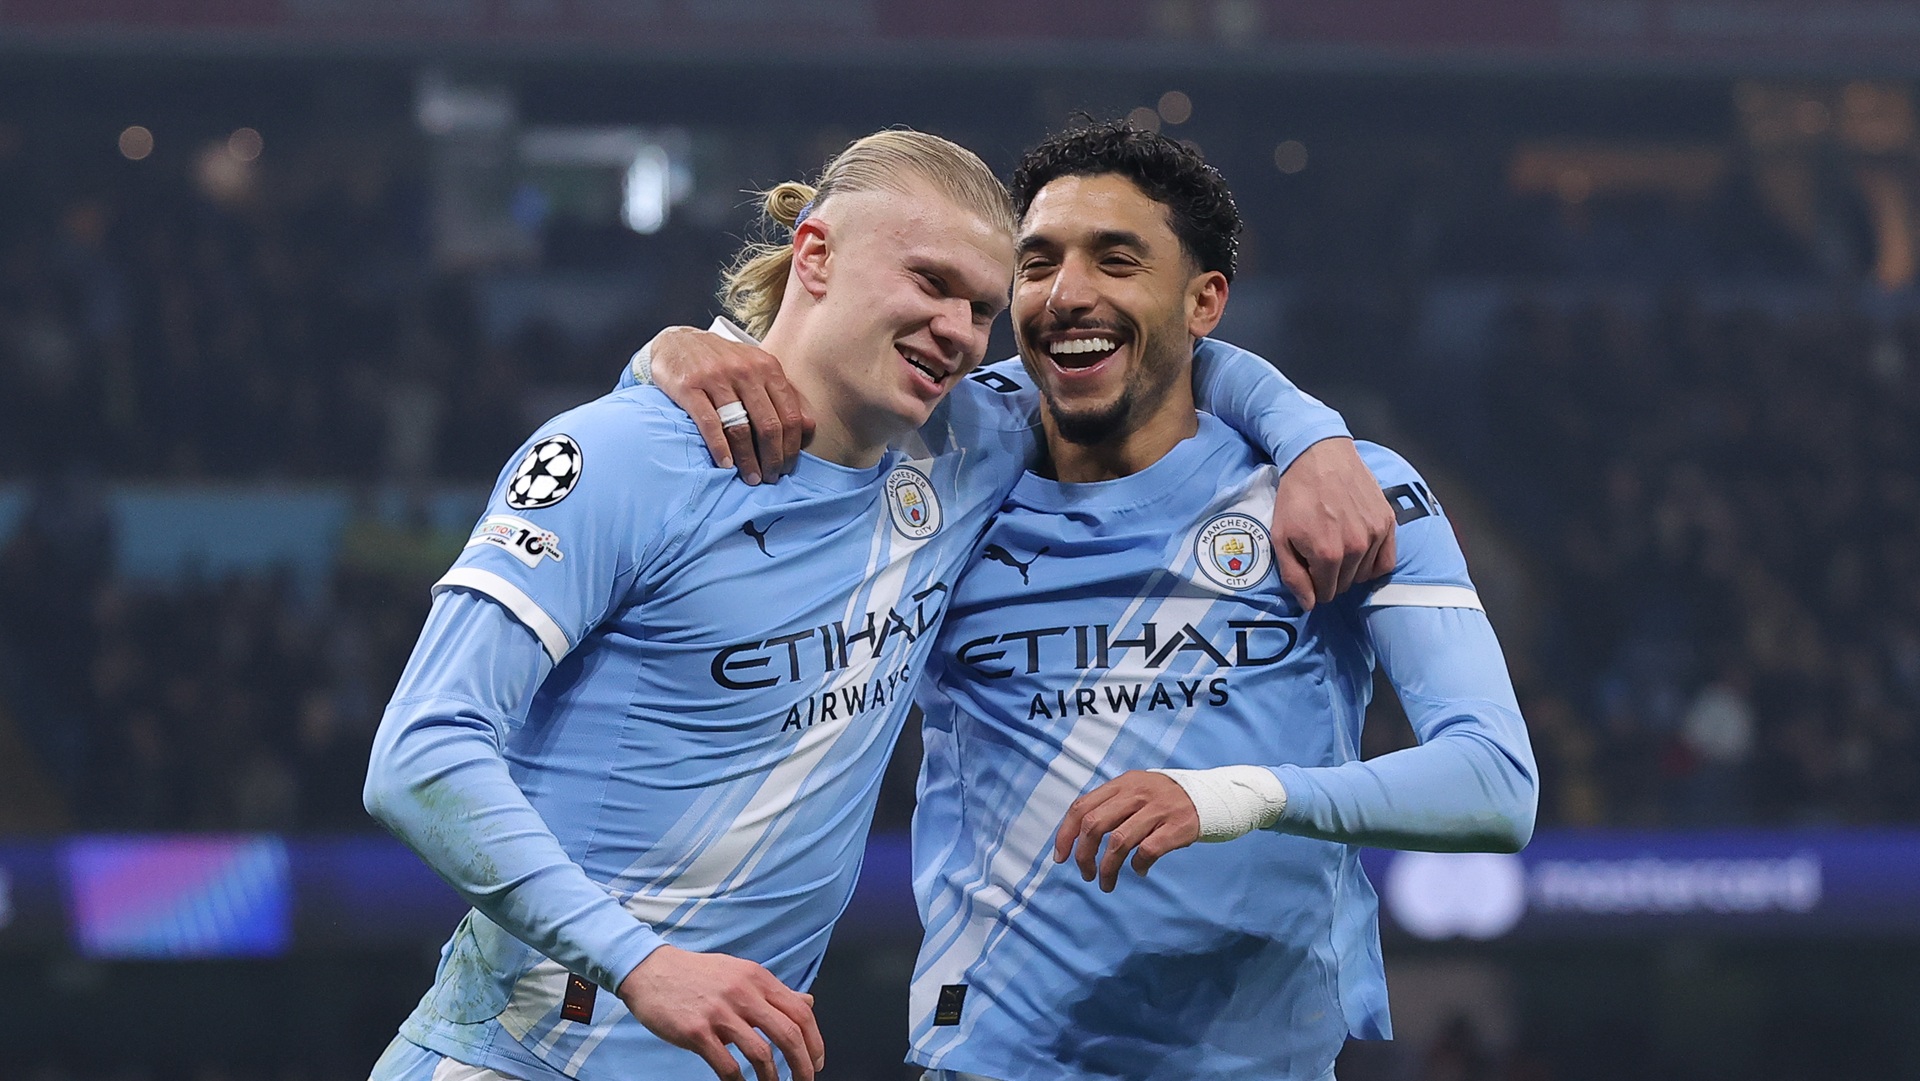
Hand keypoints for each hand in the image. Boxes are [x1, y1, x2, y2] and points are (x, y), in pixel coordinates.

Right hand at [616, 945, 824, 1080]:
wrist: (651, 970)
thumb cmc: (698, 975)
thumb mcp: (741, 973)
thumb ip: (774, 991)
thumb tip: (808, 1002)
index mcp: (758, 978)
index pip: (800, 1012)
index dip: (815, 1042)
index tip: (816, 1061)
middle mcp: (743, 992)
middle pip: (788, 1034)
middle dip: (802, 1065)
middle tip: (805, 1080)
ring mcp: (719, 1012)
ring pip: (761, 1054)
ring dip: (772, 1078)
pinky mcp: (696, 1031)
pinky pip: (726, 1065)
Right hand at [646, 326, 814, 483]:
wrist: (677, 340)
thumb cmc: (722, 361)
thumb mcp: (757, 368)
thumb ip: (783, 394)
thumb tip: (808, 427)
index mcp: (767, 367)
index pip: (789, 415)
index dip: (791, 447)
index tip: (788, 467)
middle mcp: (745, 371)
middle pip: (768, 425)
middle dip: (773, 458)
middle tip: (770, 478)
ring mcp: (716, 378)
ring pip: (740, 427)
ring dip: (748, 459)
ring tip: (751, 478)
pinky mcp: (689, 386)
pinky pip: (709, 423)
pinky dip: (720, 448)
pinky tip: (726, 465)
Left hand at [1052, 771, 1200, 891]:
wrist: (1213, 796)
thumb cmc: (1166, 798)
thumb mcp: (1137, 789)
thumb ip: (1112, 804)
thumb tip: (1079, 836)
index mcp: (1122, 784)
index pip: (1082, 806)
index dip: (1066, 834)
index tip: (1061, 857)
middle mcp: (1137, 793)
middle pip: (1095, 825)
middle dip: (1083, 855)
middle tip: (1086, 873)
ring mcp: (1158, 810)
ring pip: (1118, 842)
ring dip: (1107, 868)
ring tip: (1106, 883)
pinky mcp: (1177, 827)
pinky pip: (1148, 851)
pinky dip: (1138, 866)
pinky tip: (1139, 871)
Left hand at [1272, 437, 1395, 609]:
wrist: (1319, 456)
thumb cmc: (1296, 495)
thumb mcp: (1280, 537)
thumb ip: (1293, 575)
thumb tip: (1309, 604)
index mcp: (1328, 554)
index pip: (1325, 593)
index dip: (1314, 586)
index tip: (1309, 570)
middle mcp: (1356, 548)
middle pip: (1345, 585)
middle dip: (1331, 577)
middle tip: (1320, 555)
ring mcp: (1375, 534)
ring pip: (1364, 574)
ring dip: (1351, 568)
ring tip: (1338, 546)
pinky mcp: (1388, 522)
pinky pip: (1387, 561)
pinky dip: (1374, 563)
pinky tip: (1361, 552)